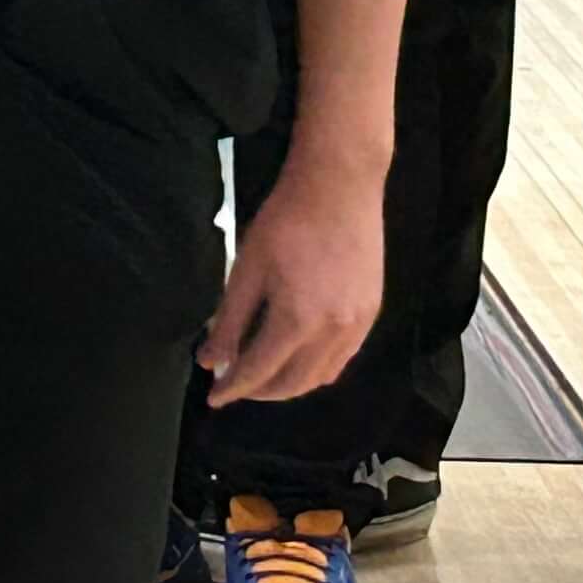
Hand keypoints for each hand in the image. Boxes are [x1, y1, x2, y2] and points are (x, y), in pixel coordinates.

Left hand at [201, 149, 385, 404]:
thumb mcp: (247, 267)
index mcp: (297, 321)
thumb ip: (229, 320)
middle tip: (235, 384)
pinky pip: (342, 358)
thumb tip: (210, 361)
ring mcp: (358, 325)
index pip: (259, 372)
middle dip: (260, 392)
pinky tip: (299, 355)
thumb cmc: (284, 220)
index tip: (213, 398)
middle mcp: (332, 333)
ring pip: (321, 376)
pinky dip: (317, 368)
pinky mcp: (371, 313)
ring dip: (290, 384)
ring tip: (264, 373)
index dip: (233, 388)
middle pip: (293, 384)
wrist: (339, 185)